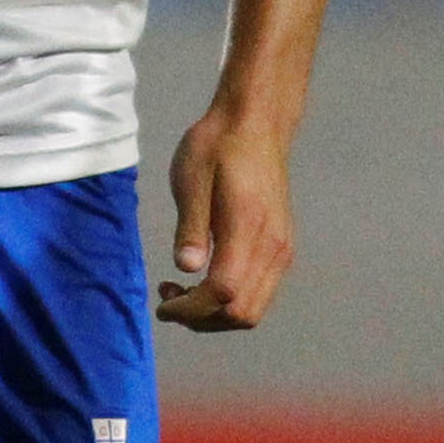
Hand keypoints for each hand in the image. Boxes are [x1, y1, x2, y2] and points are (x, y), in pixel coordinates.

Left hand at [157, 102, 294, 331]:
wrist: (256, 123)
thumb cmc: (218, 146)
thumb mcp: (191, 178)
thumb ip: (191, 226)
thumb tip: (186, 268)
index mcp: (248, 229)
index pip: (223, 293)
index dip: (190, 309)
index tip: (161, 303)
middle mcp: (273, 247)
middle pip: (242, 313)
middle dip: (201, 319)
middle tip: (169, 297)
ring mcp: (282, 249)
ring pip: (254, 310)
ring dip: (216, 314)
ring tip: (184, 289)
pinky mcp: (281, 247)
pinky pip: (260, 292)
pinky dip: (231, 301)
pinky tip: (207, 279)